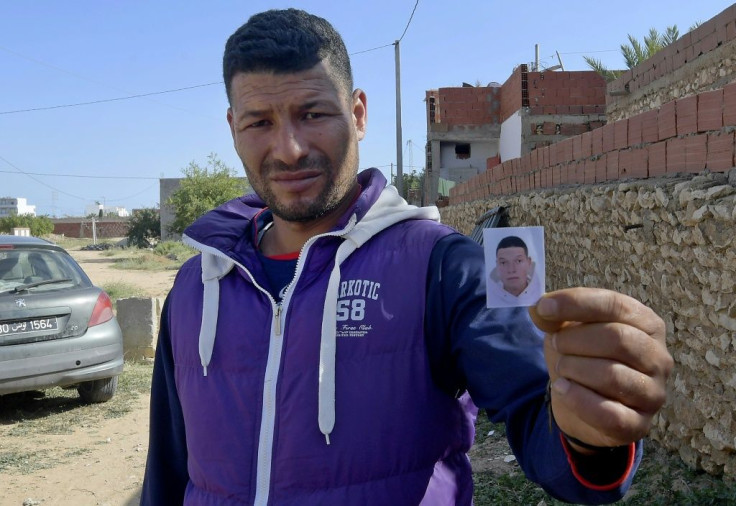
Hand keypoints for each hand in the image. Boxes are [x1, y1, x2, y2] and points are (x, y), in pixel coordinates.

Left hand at [528, 288, 672, 449]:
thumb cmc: (582, 357)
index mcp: (646, 324)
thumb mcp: (566, 329)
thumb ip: (554, 316)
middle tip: (555, 343)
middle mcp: (658, 357)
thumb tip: (539, 309)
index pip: (615, 305)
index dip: (576, 303)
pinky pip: (610, 414)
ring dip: (574, 368)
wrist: (581, 405)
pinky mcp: (639, 424)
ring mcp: (653, 393)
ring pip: (613, 375)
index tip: (544, 307)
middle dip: (575, 339)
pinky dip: (578, 399)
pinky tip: (562, 388)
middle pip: (617, 338)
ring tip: (561, 368)